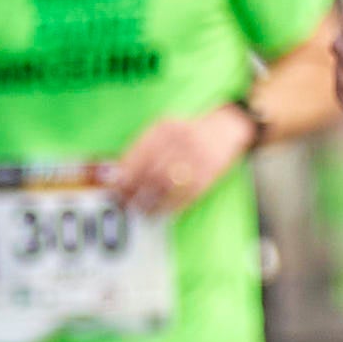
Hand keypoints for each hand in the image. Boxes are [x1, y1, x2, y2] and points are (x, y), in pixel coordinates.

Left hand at [109, 104, 251, 218]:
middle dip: (134, 191)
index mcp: (166, 128)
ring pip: (166, 185)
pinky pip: (184, 195)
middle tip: (124, 202)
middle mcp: (181, 142)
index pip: (139, 154)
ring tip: (139, 210)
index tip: (116, 187)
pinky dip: (169, 207)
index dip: (125, 174)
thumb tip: (117, 173)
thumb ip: (142, 147)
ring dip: (150, 202)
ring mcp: (196, 159)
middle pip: (151, 171)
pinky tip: (159, 212)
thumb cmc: (188, 133)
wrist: (226, 129)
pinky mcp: (207, 176)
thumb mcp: (165, 130)